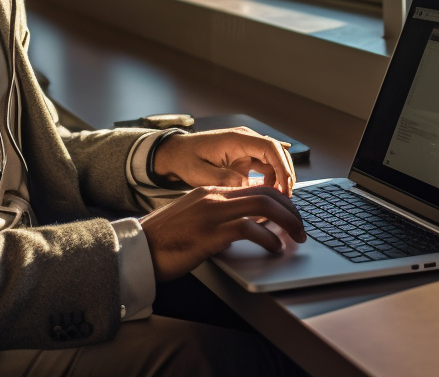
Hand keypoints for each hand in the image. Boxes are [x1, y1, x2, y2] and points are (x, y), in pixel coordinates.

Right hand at [139, 185, 306, 280]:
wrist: (137, 250)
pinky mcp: (210, 232)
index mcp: (210, 192)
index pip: (254, 188)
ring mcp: (212, 213)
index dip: (278, 200)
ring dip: (286, 222)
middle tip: (301, 227)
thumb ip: (216, 219)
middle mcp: (213, 197)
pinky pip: (249, 229)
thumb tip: (242, 229)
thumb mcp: (193, 221)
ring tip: (296, 237)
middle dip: (290, 210)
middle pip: (265, 193)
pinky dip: (268, 238)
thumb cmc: (163, 241)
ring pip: (263, 206)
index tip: (290, 215)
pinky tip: (274, 248)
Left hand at [152, 127, 296, 194]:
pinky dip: (270, 181)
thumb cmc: (186, 160)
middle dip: (286, 175)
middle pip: (278, 153)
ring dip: (279, 179)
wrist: (175, 154)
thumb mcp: (200, 174)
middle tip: (285, 198)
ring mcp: (246, 149)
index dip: (282, 167)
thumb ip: (223, 180)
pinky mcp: (245, 159)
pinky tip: (268, 196)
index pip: (270, 147)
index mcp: (237, 139)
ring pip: (274, 162)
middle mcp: (246, 141)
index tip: (285, 187)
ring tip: (277, 200)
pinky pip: (265, 167)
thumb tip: (246, 188)